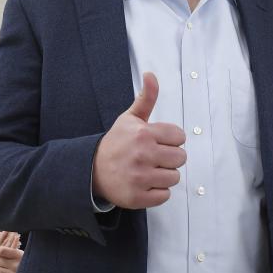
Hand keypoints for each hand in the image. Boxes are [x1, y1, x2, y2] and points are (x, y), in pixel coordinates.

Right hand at [91, 72, 186, 208]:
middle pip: (181, 158)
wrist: (91, 170)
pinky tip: (144, 183)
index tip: (156, 141)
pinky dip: (157, 192)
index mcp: (144, 134)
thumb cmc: (116, 143)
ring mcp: (140, 178)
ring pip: (174, 177)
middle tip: (153, 157)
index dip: (170, 140)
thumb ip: (146, 98)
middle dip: (169, 158)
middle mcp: (142, 155)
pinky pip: (164, 195)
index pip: (180, 137)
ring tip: (148, 170)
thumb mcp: (129, 119)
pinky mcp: (137, 197)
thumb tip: (151, 74)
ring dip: (164, 175)